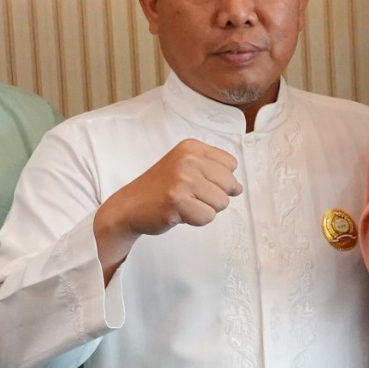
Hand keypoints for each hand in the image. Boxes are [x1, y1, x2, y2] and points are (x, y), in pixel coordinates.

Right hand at [93, 139, 240, 275]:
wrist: (129, 206)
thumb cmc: (160, 188)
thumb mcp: (186, 167)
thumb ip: (214, 171)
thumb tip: (239, 188)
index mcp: (191, 147)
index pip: (231, 164)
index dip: (219, 179)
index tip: (198, 182)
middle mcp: (188, 159)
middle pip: (230, 184)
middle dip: (214, 196)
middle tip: (190, 196)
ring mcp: (182, 179)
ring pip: (222, 202)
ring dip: (205, 209)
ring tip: (184, 204)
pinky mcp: (177, 200)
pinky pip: (208, 217)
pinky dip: (197, 220)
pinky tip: (180, 213)